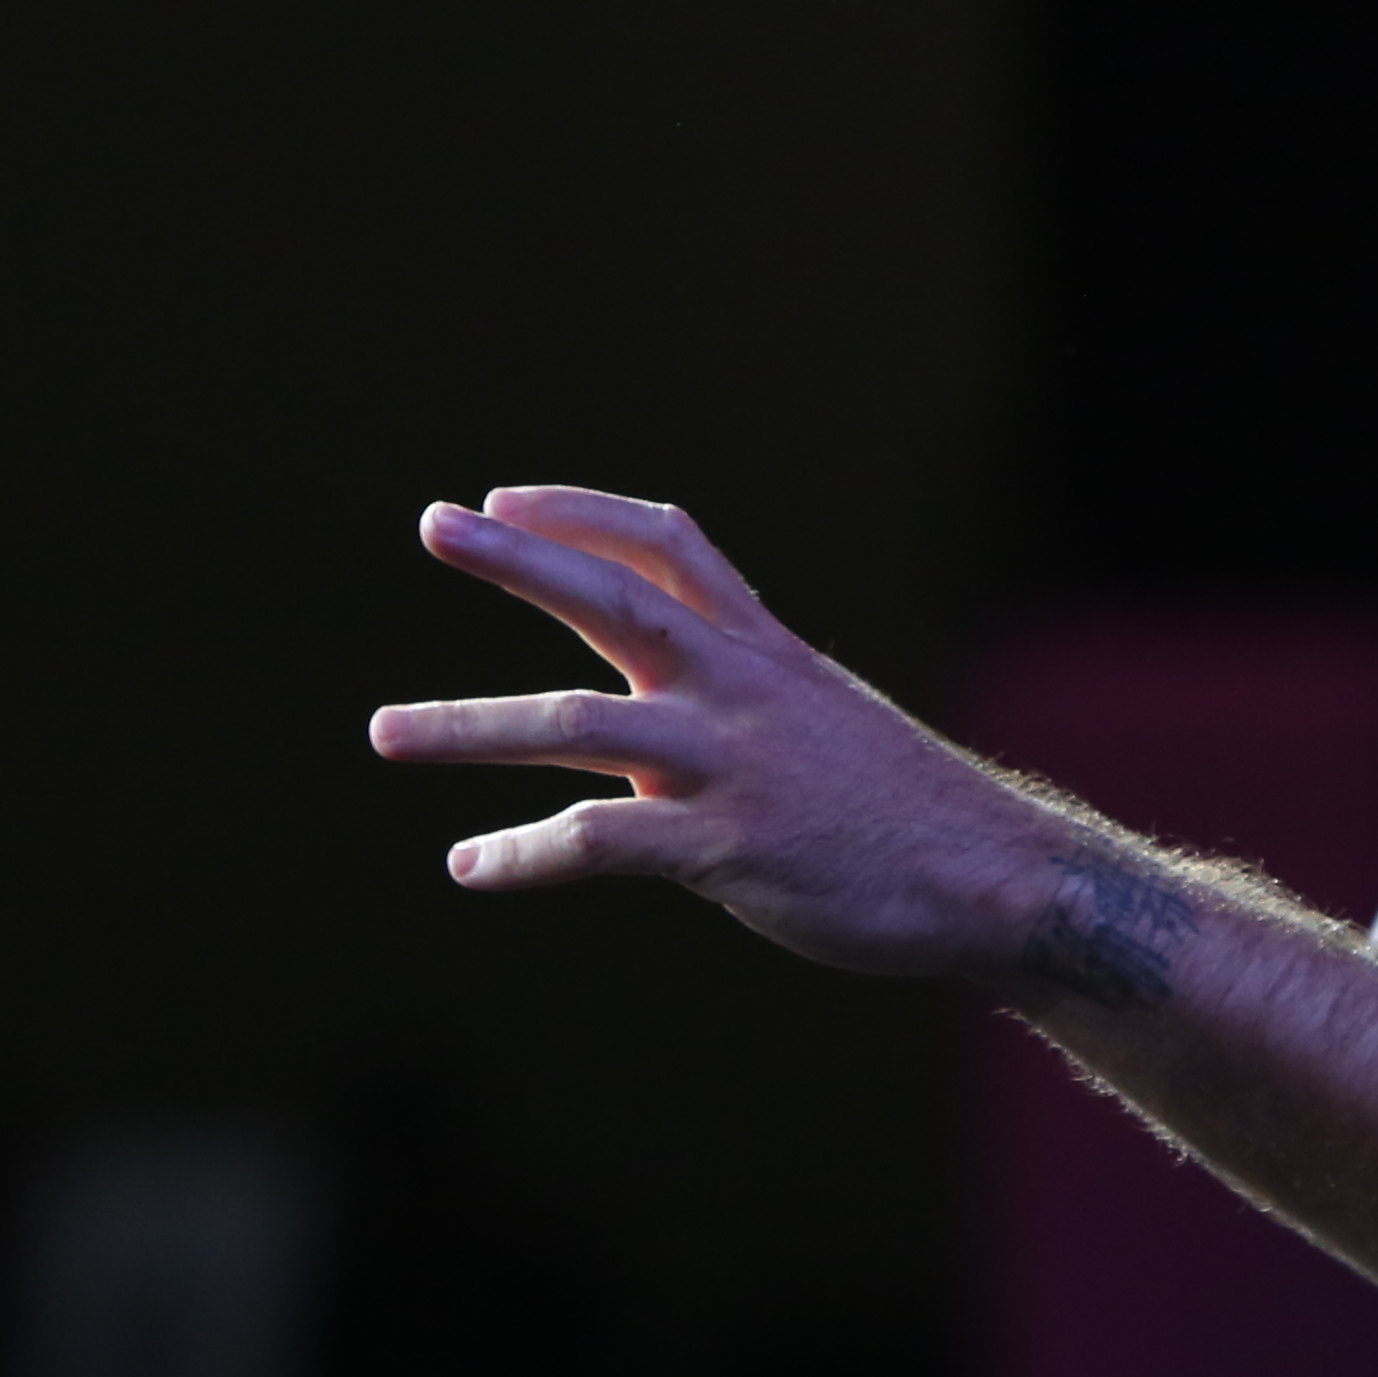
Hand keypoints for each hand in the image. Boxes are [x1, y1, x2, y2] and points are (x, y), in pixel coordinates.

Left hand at [366, 489, 1067, 981]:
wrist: (993, 878)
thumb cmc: (902, 808)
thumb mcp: (822, 716)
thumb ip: (739, 695)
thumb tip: (663, 697)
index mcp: (762, 652)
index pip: (667, 545)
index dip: (583, 513)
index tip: (504, 498)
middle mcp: (739, 690)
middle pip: (611, 600)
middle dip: (516, 558)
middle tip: (432, 522)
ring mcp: (731, 765)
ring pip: (577, 726)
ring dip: (468, 727)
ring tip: (384, 731)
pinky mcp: (729, 847)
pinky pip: (602, 841)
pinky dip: (526, 853)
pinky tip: (470, 864)